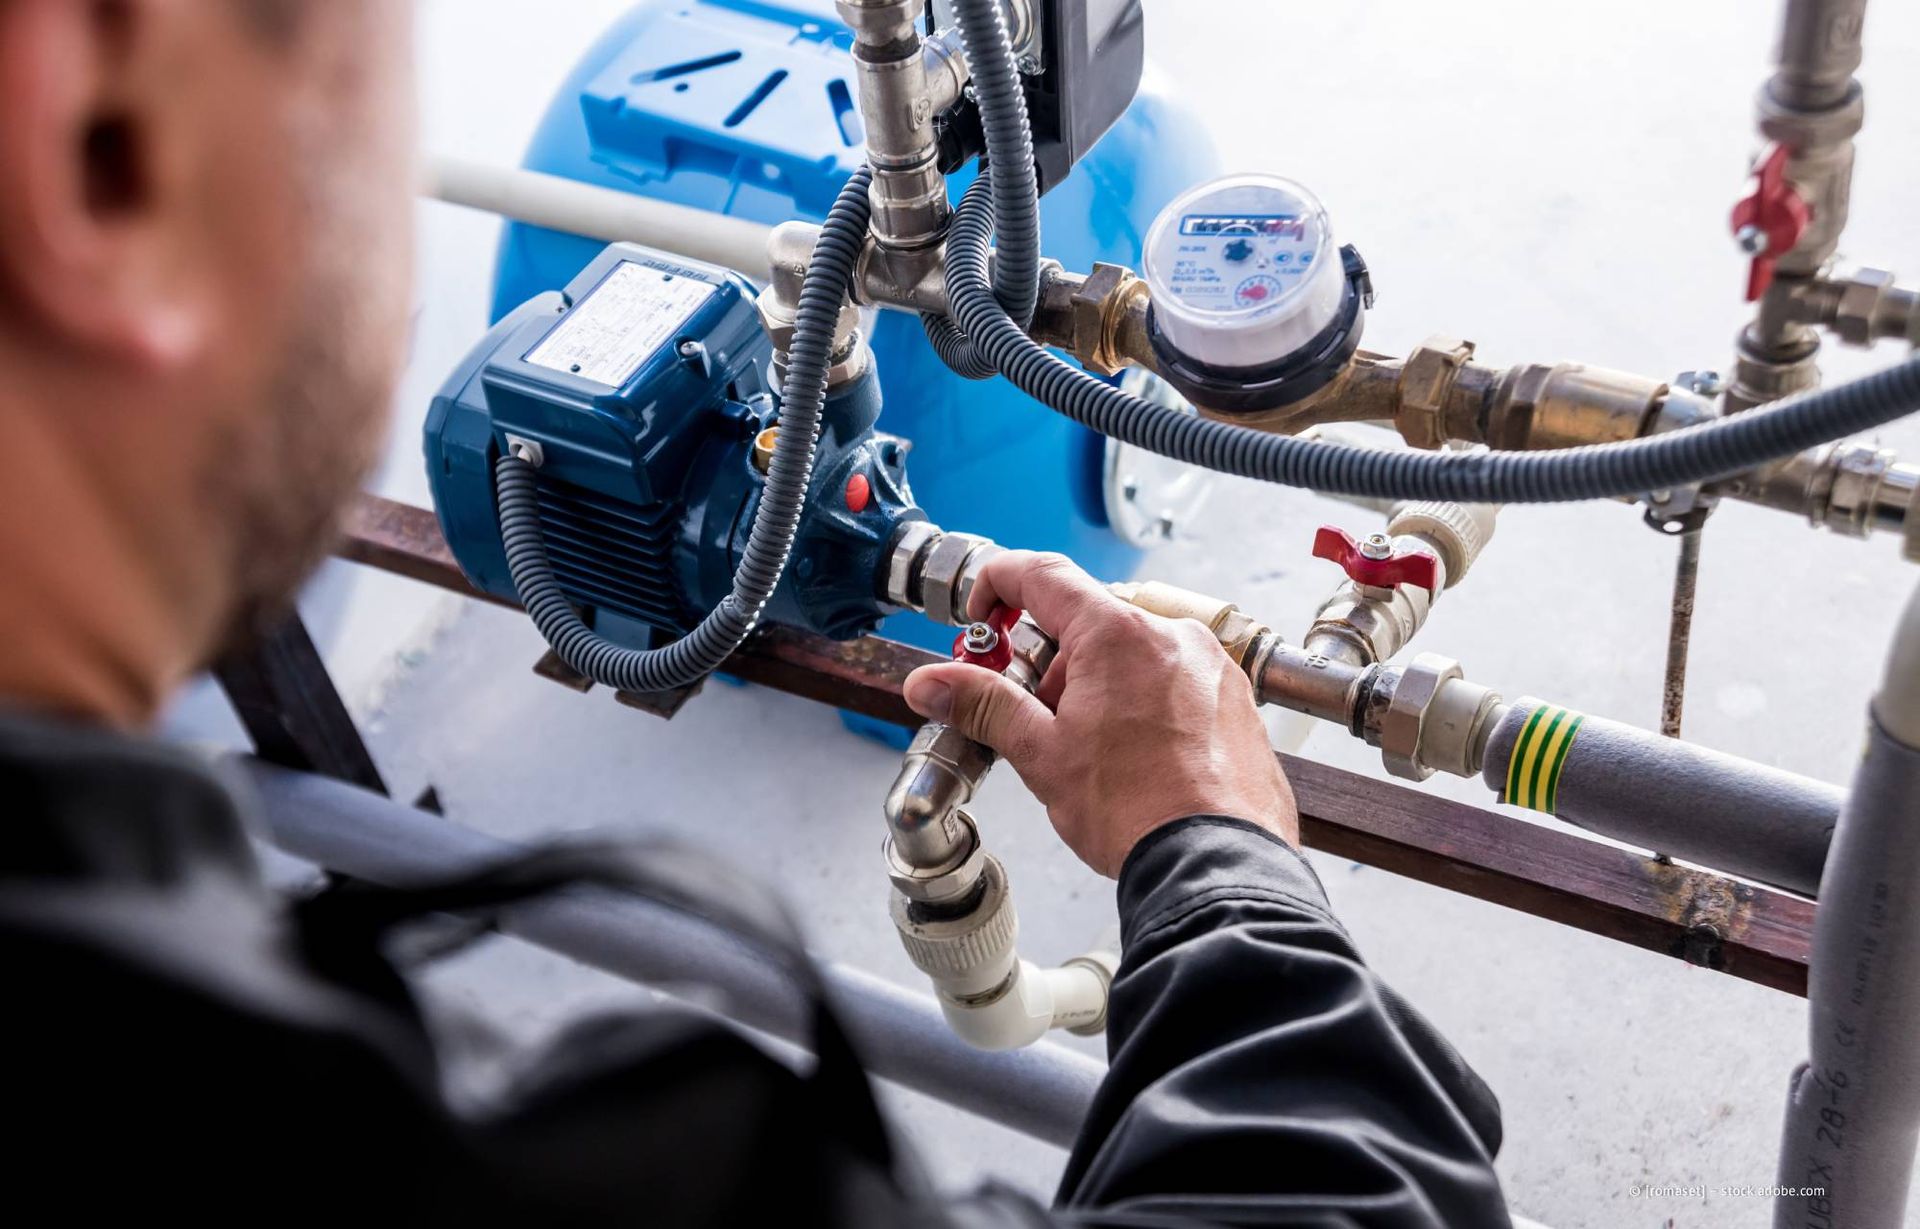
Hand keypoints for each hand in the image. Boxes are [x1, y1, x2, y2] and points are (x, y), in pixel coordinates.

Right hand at [902, 552, 1297, 877]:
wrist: (1214, 863)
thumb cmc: (1137, 810)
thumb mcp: (1041, 753)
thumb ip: (983, 705)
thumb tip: (932, 683)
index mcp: (1118, 634)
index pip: (1043, 575)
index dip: (998, 584)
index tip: (982, 614)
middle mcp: (1173, 636)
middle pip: (1090, 619)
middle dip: (1049, 659)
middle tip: (1030, 710)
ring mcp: (1211, 666)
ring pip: (1134, 650)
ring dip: (1097, 682)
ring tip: (1087, 748)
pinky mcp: (1235, 699)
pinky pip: (1176, 678)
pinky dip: (1143, 700)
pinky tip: (1133, 754)